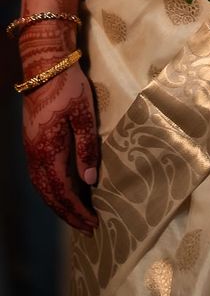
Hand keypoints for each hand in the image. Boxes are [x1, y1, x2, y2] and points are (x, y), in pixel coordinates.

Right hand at [22, 61, 98, 232]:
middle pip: (49, 195)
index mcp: (48, 151)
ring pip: (42, 187)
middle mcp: (35, 155)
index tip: (92, 224)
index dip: (76, 210)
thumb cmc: (68, 87)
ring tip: (76, 215)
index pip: (61, 191)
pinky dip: (51, 191)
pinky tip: (62, 191)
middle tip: (87, 228)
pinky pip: (39, 176)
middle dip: (68, 214)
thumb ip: (86, 147)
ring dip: (58, 204)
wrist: (44, 67)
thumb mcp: (84, 115)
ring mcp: (30, 149)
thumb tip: (89, 181)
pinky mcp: (31, 142)